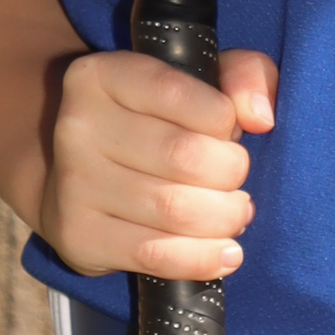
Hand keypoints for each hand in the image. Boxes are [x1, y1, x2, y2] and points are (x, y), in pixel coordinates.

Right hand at [40, 48, 275, 281]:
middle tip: (236, 180)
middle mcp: (78, 126)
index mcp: (102, 76)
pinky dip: (203, 258)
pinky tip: (226, 253)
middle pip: (183, 156)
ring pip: (174, 210)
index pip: (178, 92)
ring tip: (234, 213)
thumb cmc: (155, 123)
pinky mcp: (79, 237)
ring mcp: (74, 185)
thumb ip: (244, 76)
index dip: (223, 119)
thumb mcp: (199, 80)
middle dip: (230, 173)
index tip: (227, 133)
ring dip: (224, 217)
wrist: (81, 177)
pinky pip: (154, 255)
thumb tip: (260, 116)